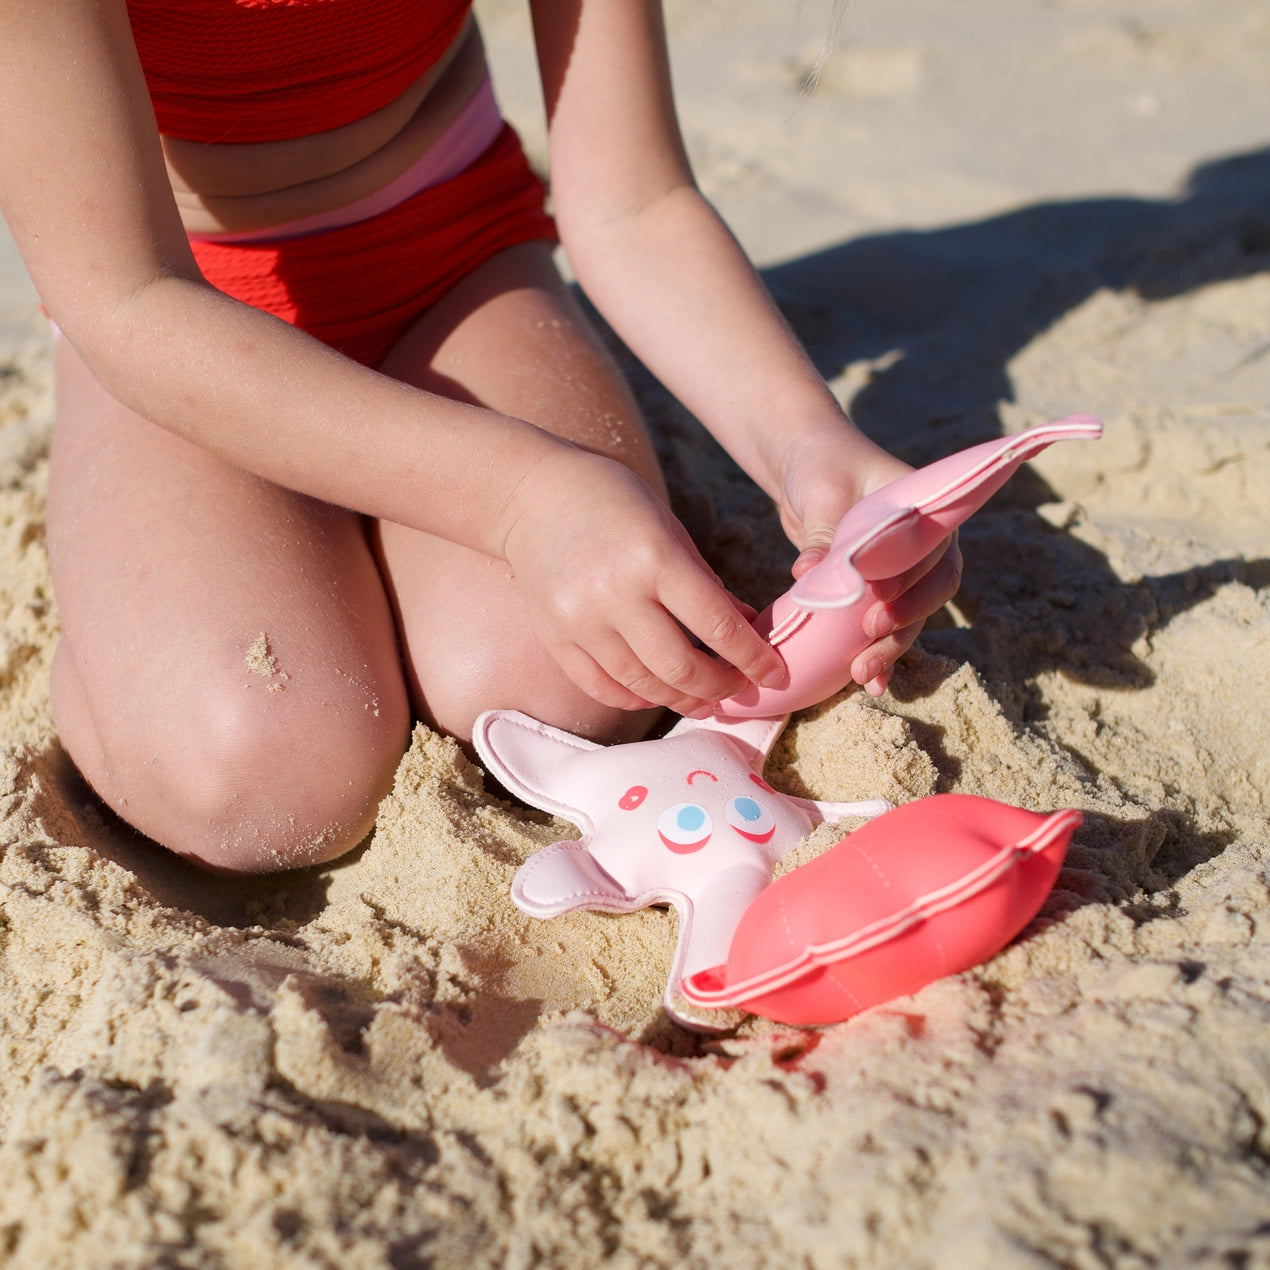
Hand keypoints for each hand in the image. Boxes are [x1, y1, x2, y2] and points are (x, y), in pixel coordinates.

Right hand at [502, 449, 786, 715]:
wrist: (533, 494)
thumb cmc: (614, 503)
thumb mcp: (670, 530)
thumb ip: (708, 584)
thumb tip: (749, 630)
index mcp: (655, 558)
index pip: (717, 626)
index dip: (753, 659)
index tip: (776, 675)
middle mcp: (616, 594)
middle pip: (681, 667)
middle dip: (720, 688)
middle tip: (738, 691)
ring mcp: (581, 620)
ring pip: (643, 684)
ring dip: (681, 699)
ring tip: (704, 700)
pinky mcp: (556, 637)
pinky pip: (602, 686)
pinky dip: (635, 697)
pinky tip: (656, 694)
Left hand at [776, 417, 962, 696]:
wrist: (811, 468)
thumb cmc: (822, 469)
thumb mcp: (822, 492)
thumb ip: (822, 532)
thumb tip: (809, 572)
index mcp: (926, 511)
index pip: (932, 551)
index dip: (911, 579)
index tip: (878, 597)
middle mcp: (926, 544)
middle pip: (931, 590)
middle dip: (905, 620)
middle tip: (871, 636)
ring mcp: (907, 572)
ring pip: (911, 616)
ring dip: (891, 647)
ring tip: (865, 674)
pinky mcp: (883, 593)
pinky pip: (889, 627)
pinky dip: (880, 654)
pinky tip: (871, 685)